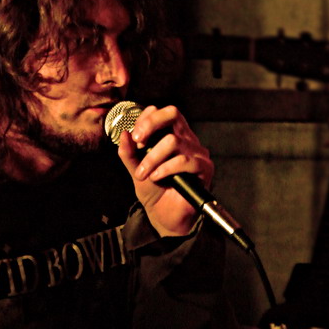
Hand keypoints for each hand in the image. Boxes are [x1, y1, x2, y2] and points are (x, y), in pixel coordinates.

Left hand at [116, 105, 213, 236]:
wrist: (164, 216)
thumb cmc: (154, 190)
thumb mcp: (135, 169)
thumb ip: (129, 152)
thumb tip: (123, 134)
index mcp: (171, 134)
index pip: (161, 112)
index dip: (146, 119)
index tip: (134, 136)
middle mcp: (186, 139)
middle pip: (172, 113)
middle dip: (151, 124)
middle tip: (138, 141)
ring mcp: (197, 152)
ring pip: (173, 141)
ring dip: (153, 158)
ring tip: (144, 172)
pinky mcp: (204, 168)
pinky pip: (185, 161)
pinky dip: (166, 168)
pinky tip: (157, 177)